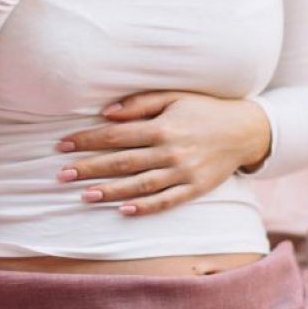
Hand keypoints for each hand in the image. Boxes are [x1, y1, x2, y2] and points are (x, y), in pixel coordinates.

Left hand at [54, 91, 271, 215]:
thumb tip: (106, 113)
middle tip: (62, 175)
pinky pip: (166, 201)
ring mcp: (183, 172)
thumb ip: (139, 103)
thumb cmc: (203, 109)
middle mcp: (170, 151)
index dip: (87, 140)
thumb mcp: (173, 97)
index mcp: (161, 126)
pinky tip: (124, 211)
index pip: (115, 134)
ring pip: (140, 185)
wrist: (246, 130)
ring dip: (110, 191)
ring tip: (84, 196)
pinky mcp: (195, 189)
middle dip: (89, 168)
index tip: (62, 145)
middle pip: (121, 162)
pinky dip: (145, 207)